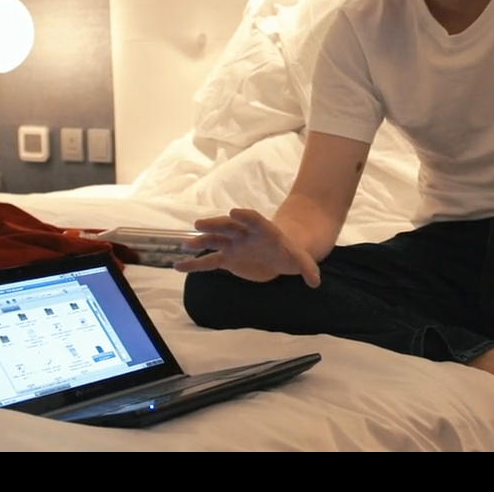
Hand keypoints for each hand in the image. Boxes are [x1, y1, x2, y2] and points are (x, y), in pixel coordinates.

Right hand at [172, 208, 320, 287]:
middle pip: (228, 226)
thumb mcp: (301, 260)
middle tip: (199, 224)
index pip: (253, 219)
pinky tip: (178, 266)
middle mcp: (244, 234)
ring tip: (184, 245)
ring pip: (214, 241)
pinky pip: (208, 261)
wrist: (280, 254)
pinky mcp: (227, 259)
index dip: (244, 216)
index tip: (232, 213)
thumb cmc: (291, 253)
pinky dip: (194, 264)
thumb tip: (316, 281)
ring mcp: (233, 245)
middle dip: (215, 224)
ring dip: (200, 242)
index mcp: (263, 230)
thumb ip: (307, 268)